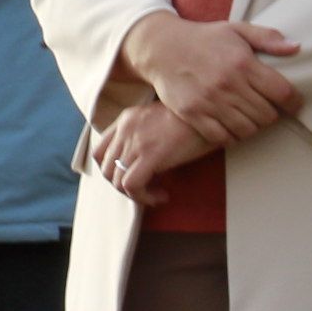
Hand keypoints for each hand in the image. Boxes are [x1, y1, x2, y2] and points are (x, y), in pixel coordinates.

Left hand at [89, 102, 207, 205]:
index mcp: (126, 119)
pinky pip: (131, 186)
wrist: (212, 113)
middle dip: (122, 186)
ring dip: (135, 195)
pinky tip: (162, 196)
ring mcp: (135, 142)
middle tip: (145, 190)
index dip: (111, 170)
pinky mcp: (149, 155)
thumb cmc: (194, 120)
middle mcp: (125, 129)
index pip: (100, 151)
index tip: (130, 177)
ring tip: (156, 195)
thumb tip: (144, 163)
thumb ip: (145, 135)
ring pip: (116, 181)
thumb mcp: (161, 120)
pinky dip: (143, 197)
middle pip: (106, 169)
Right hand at [120, 11, 303, 146]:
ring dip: (253, 127)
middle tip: (268, 110)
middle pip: (266, 115)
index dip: (294, 102)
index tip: (295, 105)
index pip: (282, 92)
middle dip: (272, 115)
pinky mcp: (192, 114)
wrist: (161, 48)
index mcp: (243, 62)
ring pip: (247, 129)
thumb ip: (267, 37)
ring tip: (250, 118)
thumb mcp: (236, 29)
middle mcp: (228, 84)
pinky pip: (222, 137)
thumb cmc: (203, 38)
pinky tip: (231, 126)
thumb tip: (296, 48)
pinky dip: (231, 136)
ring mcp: (209, 101)